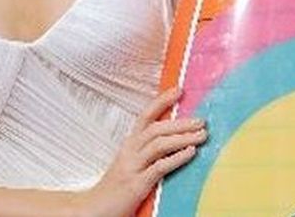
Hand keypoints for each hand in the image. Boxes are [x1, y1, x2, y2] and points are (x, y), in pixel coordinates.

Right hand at [81, 87, 206, 216]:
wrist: (93, 209)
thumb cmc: (114, 189)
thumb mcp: (129, 165)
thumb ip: (146, 153)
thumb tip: (174, 141)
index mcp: (129, 145)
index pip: (145, 116)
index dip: (162, 101)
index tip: (179, 90)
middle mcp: (129, 152)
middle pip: (156, 128)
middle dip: (180, 122)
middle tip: (201, 120)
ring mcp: (132, 167)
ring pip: (159, 144)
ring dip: (183, 137)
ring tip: (202, 135)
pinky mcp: (136, 184)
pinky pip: (160, 167)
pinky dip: (177, 158)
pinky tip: (191, 153)